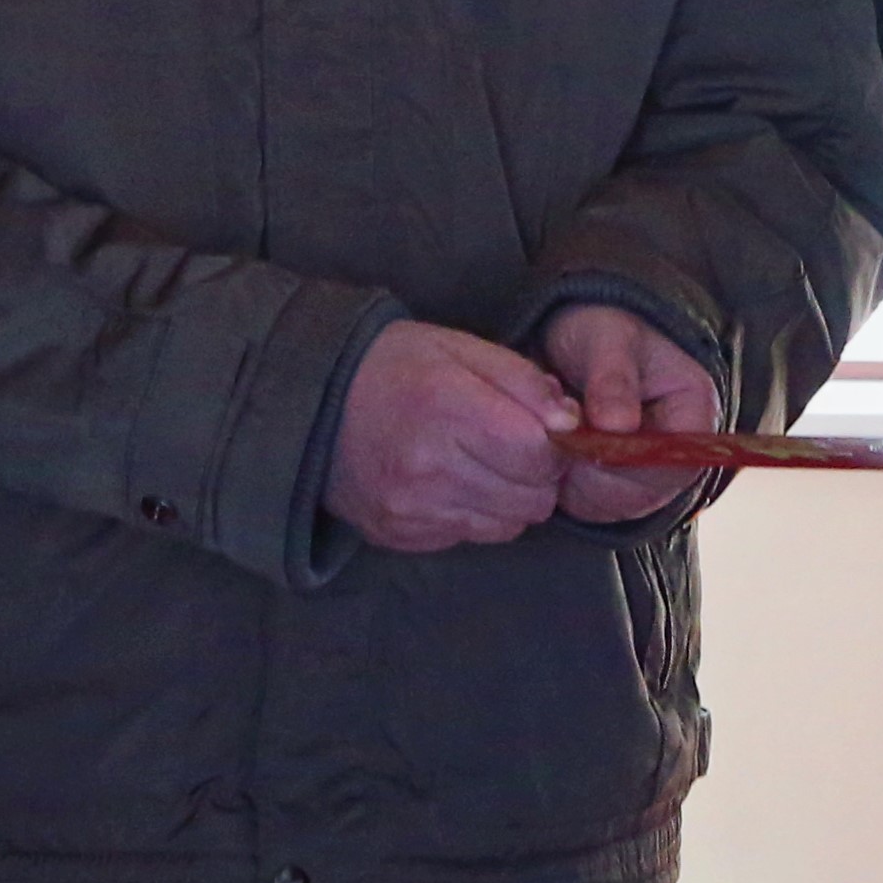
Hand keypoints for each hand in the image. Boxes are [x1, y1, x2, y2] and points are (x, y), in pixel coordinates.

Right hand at [328, 320, 576, 551]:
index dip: (554, 443)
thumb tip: (570, 424)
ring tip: (483, 462)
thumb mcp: (459, 347)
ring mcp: (413, 509)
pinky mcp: (402, 535)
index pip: (537, 454)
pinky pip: (472, 536)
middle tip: (515, 446)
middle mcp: (429, 467)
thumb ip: (522, 381)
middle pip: (531, 497)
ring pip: (508, 524)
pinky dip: (478, 512)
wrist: (312, 405)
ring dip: (511, 497)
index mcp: (446, 408)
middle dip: (538, 474)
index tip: (544, 428)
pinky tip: (454, 481)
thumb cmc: (392, 367)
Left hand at [537, 302, 724, 523]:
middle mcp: (680, 454)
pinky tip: (554, 445)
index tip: (580, 436)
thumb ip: (614, 378)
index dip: (626, 460)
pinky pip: (587, 508)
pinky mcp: (617, 491)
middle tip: (556, 425)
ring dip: (570, 476)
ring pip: (610, 505)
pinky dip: (560, 484)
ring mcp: (649, 478)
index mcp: (695, 411)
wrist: (582, 342)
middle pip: (642, 493)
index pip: (676, 460)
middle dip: (589, 467)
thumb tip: (617, 425)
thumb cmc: (603, 331)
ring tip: (556, 427)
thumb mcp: (608, 337)